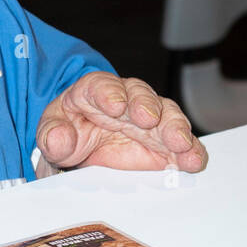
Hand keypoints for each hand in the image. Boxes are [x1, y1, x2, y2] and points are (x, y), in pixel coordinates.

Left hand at [35, 72, 208, 171]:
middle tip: (149, 119)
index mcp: (95, 90)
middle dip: (147, 107)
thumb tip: (58, 139)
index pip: (102, 86)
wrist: (83, 147)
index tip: (114, 105)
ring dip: (175, 129)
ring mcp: (150, 120)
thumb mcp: (53, 131)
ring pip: (167, 117)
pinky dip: (190, 151)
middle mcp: (128, 100)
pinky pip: (182, 144)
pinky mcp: (165, 143)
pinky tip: (194, 160)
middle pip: (141, 97)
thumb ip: (52, 135)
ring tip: (180, 144)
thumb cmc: (69, 130)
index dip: (110, 93)